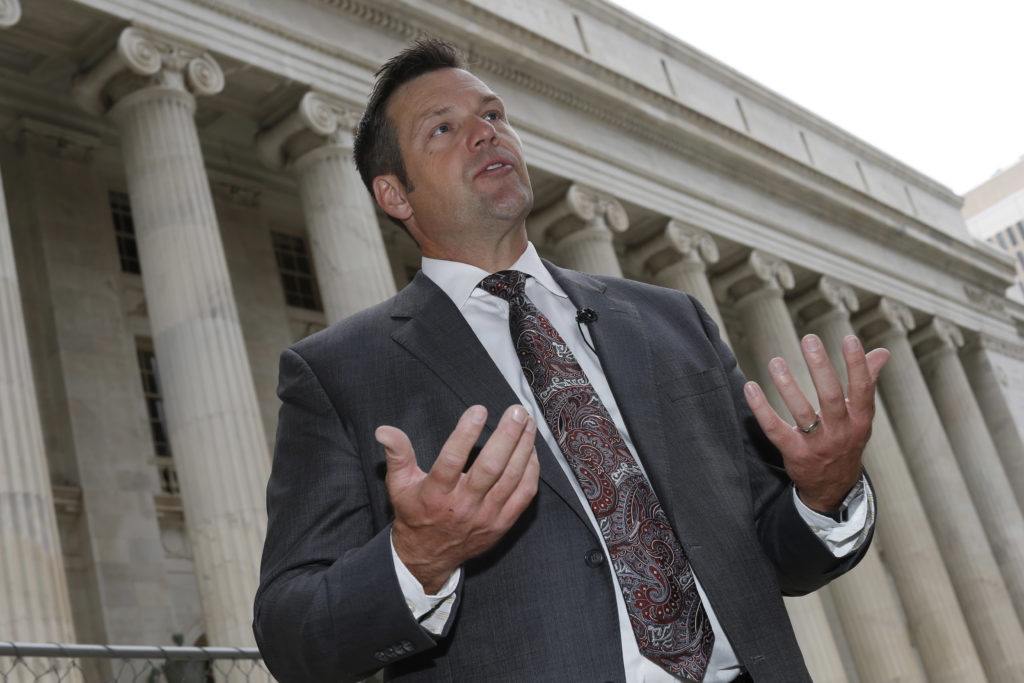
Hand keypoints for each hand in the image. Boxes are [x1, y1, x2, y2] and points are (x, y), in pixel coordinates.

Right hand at [375, 404, 539, 592]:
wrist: (429, 555)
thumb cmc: (415, 513)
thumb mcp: (399, 484)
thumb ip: (397, 454)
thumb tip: (383, 430)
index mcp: (436, 494)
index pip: (452, 460)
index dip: (466, 434)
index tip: (478, 410)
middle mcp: (463, 506)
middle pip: (490, 468)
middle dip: (507, 436)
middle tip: (517, 411)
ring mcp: (486, 517)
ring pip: (511, 479)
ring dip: (523, 447)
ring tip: (528, 423)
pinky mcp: (502, 524)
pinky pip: (523, 495)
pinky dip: (531, 471)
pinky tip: (532, 450)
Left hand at [743, 334, 889, 512]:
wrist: (833, 487)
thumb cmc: (846, 440)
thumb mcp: (861, 416)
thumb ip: (868, 381)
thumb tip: (881, 352)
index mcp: (860, 420)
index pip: (862, 389)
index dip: (857, 365)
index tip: (850, 338)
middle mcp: (841, 432)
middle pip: (832, 397)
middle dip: (821, 367)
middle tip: (809, 339)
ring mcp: (817, 445)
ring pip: (802, 413)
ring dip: (788, 386)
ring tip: (776, 361)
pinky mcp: (795, 453)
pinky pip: (775, 429)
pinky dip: (761, 408)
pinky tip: (750, 388)